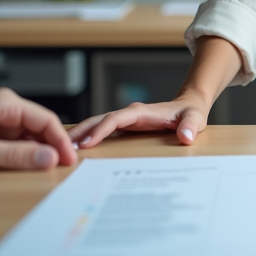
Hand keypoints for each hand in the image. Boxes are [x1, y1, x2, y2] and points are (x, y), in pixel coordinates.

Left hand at [0, 88, 75, 170]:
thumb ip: (13, 155)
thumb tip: (47, 158)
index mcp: (5, 103)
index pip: (46, 120)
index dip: (61, 141)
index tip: (69, 160)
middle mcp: (3, 107)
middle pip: (39, 127)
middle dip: (51, 146)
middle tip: (60, 168)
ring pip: (27, 135)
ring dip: (35, 151)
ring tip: (42, 169)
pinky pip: (12, 140)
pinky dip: (19, 153)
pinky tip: (21, 165)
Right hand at [70, 93, 210, 148]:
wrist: (189, 106)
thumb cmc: (191, 113)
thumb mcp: (195, 119)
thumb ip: (190, 126)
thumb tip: (185, 137)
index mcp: (142, 112)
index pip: (116, 119)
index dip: (100, 130)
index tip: (85, 144)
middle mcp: (130, 114)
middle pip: (99, 120)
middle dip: (80, 131)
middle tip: (61, 147)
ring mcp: (126, 119)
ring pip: (97, 124)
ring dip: (80, 134)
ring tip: (61, 149)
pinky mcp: (125, 126)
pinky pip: (103, 130)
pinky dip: (89, 137)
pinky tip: (76, 149)